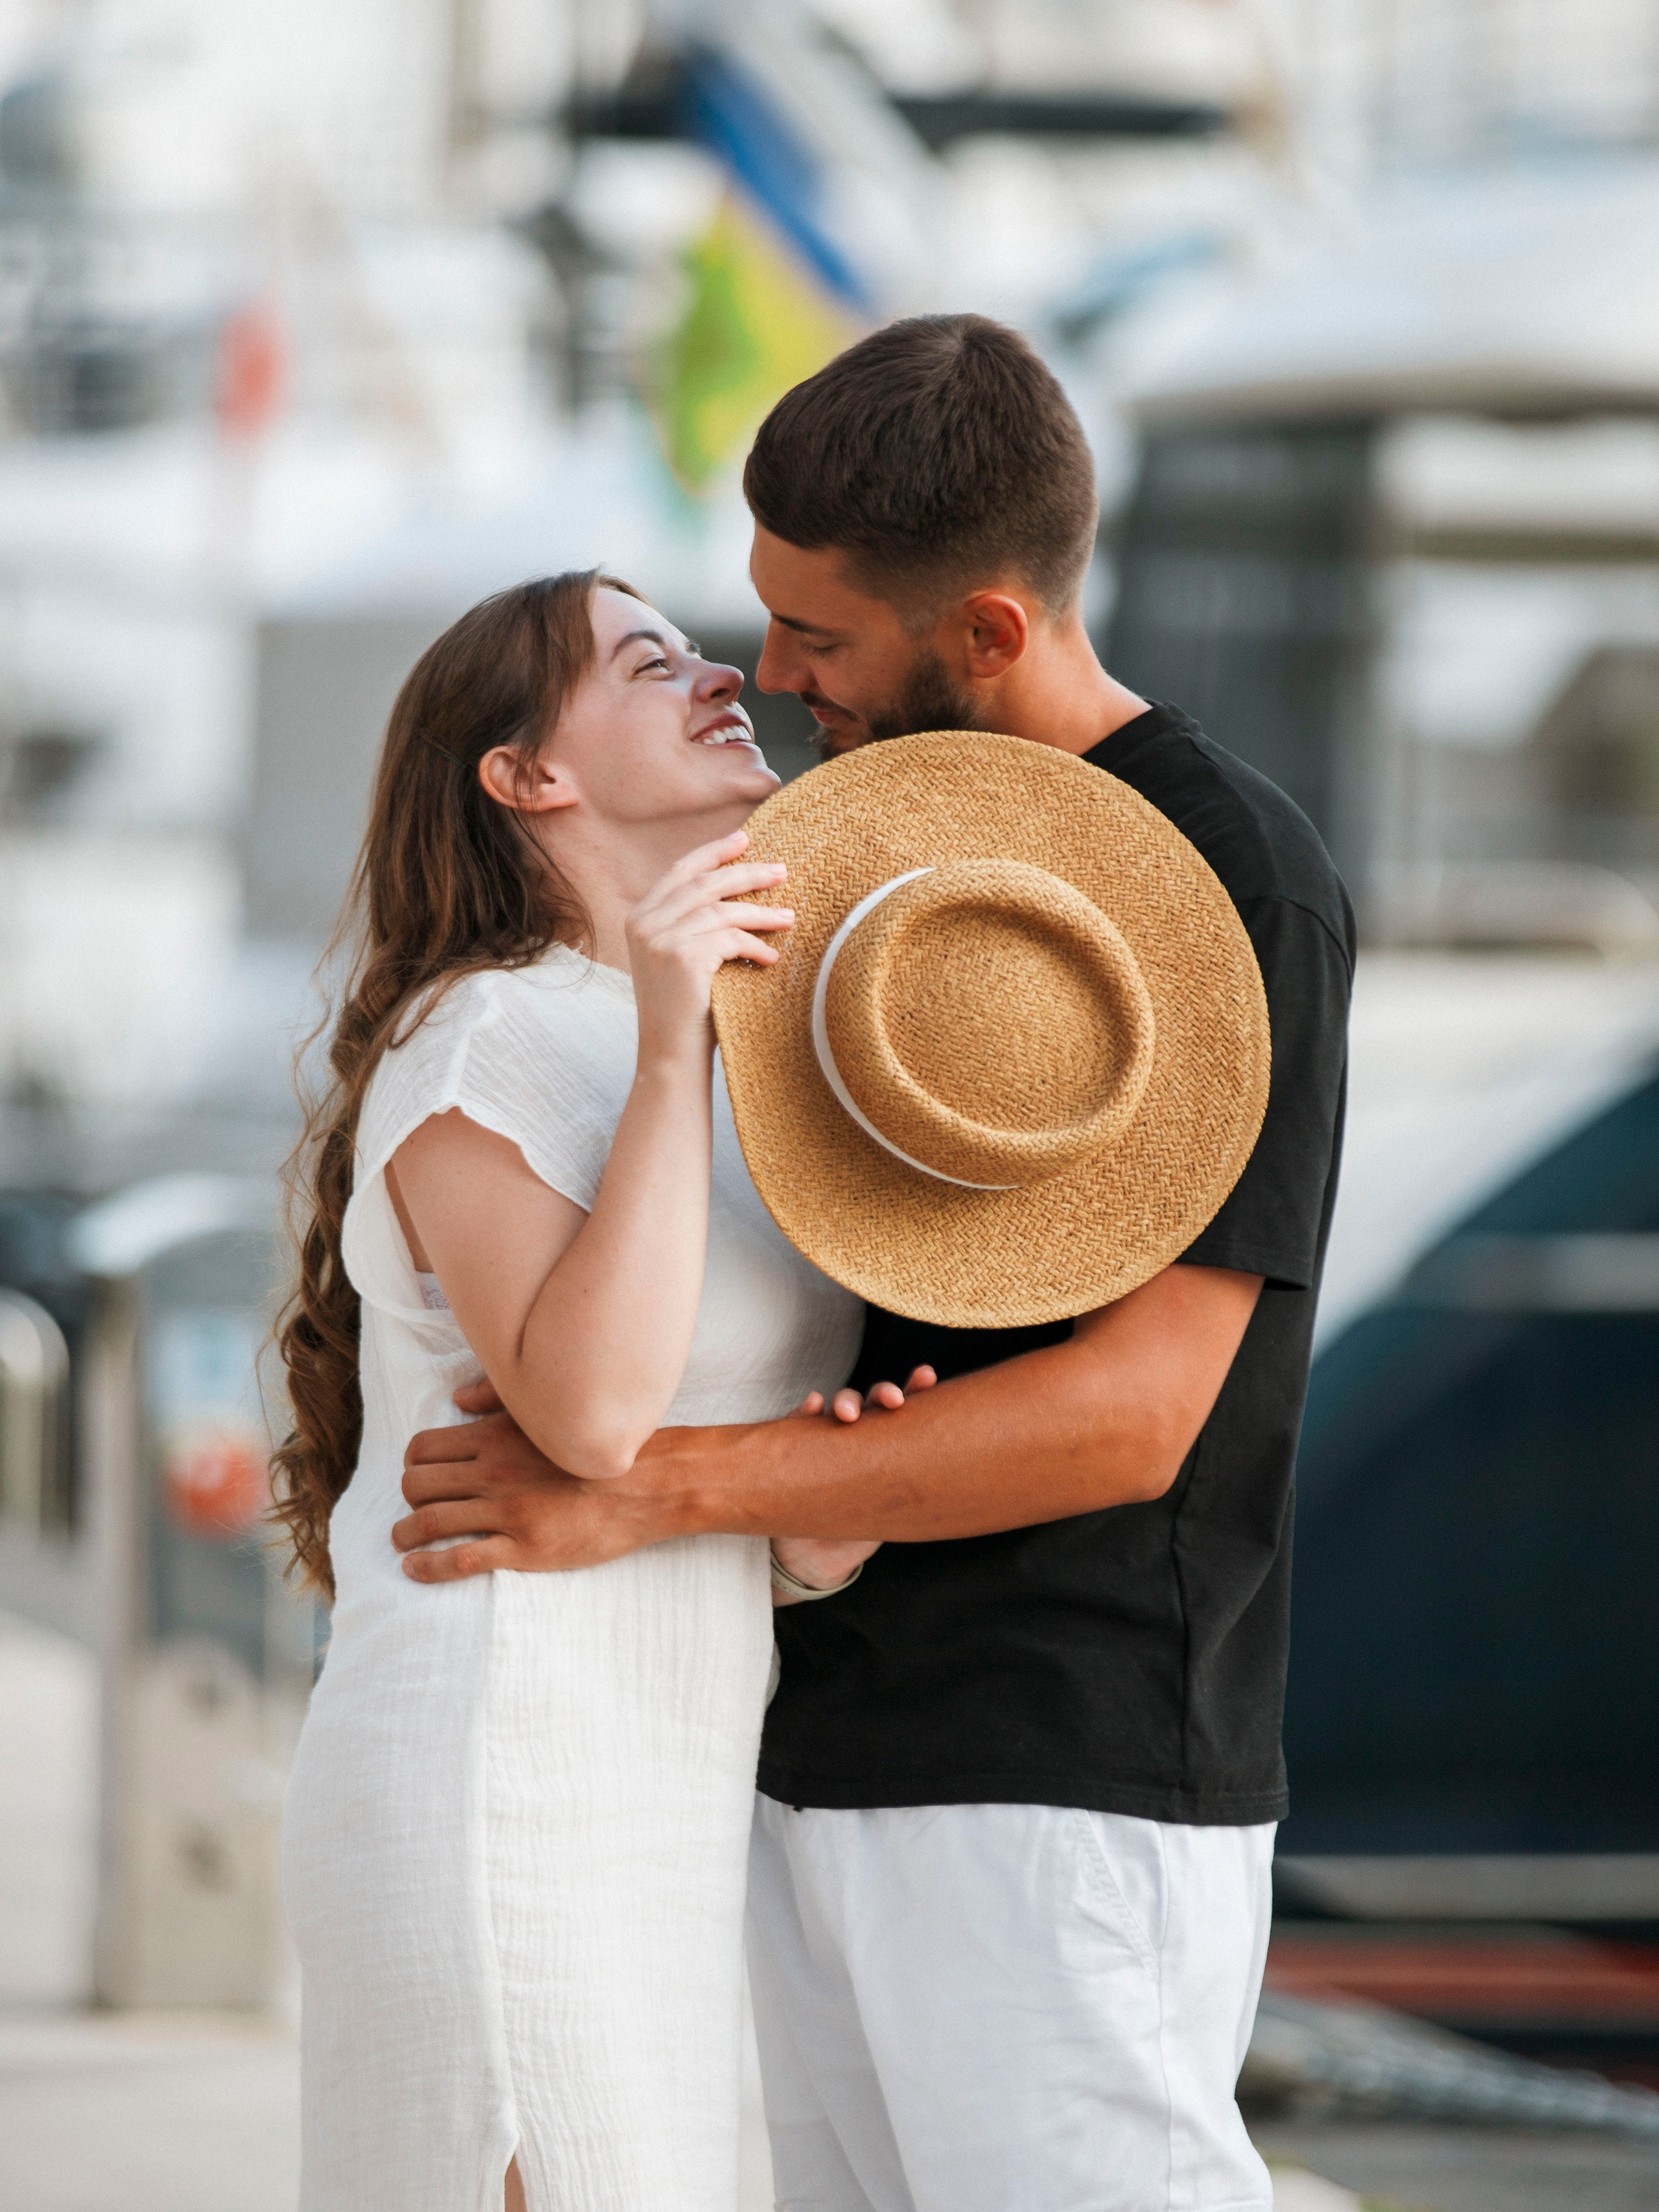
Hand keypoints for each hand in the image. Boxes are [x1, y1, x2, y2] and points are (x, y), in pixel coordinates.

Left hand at [394, 1405, 655, 1579]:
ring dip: (404, 1535)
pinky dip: (427, 1568)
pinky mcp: (523, 1547)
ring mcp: (506, 1511)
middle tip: (413, 1509)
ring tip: (401, 1542)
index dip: (412, 1464)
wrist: (647, 1484)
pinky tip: (414, 1570)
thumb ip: (499, 1399)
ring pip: (429, 1522)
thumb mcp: (549, 1412)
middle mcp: (493, 1471)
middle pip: (417, 1484)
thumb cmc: (599, 1446)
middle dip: (407, 1499)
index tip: (419, 1476)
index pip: (424, 1448)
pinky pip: (459, 1560)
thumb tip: (457, 1398)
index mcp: (496, 1436)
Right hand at [626, 829, 791, 1060]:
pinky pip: (731, 938)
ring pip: (722, 910)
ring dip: (762, 913)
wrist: (670, 1056)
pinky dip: (756, 946)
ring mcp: (660, 939)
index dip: (714, 852)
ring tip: (790, 919)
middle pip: (705, 882)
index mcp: (639, 917)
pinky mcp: (683, 957)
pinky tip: (771, 959)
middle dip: (747, 873)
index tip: (745, 840)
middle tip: (782, 870)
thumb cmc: (684, 1011)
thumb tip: (736, 891)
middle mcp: (644, 923)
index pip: (680, 870)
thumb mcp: (679, 958)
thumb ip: (691, 923)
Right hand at [769, 1367, 933, 1602]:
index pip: (906, 1410)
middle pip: (873, 1402)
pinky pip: (799, 1422)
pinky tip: (813, 1404)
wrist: (818, 1555)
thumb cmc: (862, 1528)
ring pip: (839, 1407)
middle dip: (882, 1393)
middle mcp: (862, 1434)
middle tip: (893, 1400)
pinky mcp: (797, 1446)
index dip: (916, 1387)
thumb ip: (909, 1491)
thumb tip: (950, 1481)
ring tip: (846, 1412)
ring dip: (845, 1401)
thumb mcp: (892, 1513)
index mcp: (890, 1444)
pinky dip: (805, 1410)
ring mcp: (829, 1437)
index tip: (926, 1375)